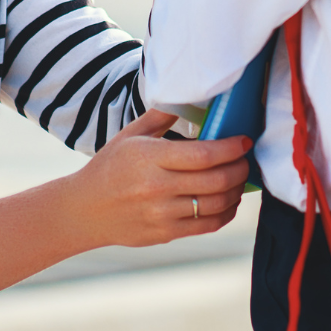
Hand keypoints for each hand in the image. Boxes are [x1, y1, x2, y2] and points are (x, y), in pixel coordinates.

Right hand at [56, 109, 250, 248]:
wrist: (85, 210)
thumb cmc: (109, 167)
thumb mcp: (130, 135)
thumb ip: (161, 115)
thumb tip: (193, 96)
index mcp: (150, 158)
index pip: (204, 155)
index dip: (231, 148)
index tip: (244, 141)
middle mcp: (157, 187)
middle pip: (216, 180)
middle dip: (240, 169)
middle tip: (246, 160)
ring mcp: (162, 214)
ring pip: (216, 205)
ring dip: (237, 191)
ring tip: (240, 179)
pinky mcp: (166, 234)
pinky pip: (208, 226)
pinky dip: (226, 213)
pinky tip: (229, 202)